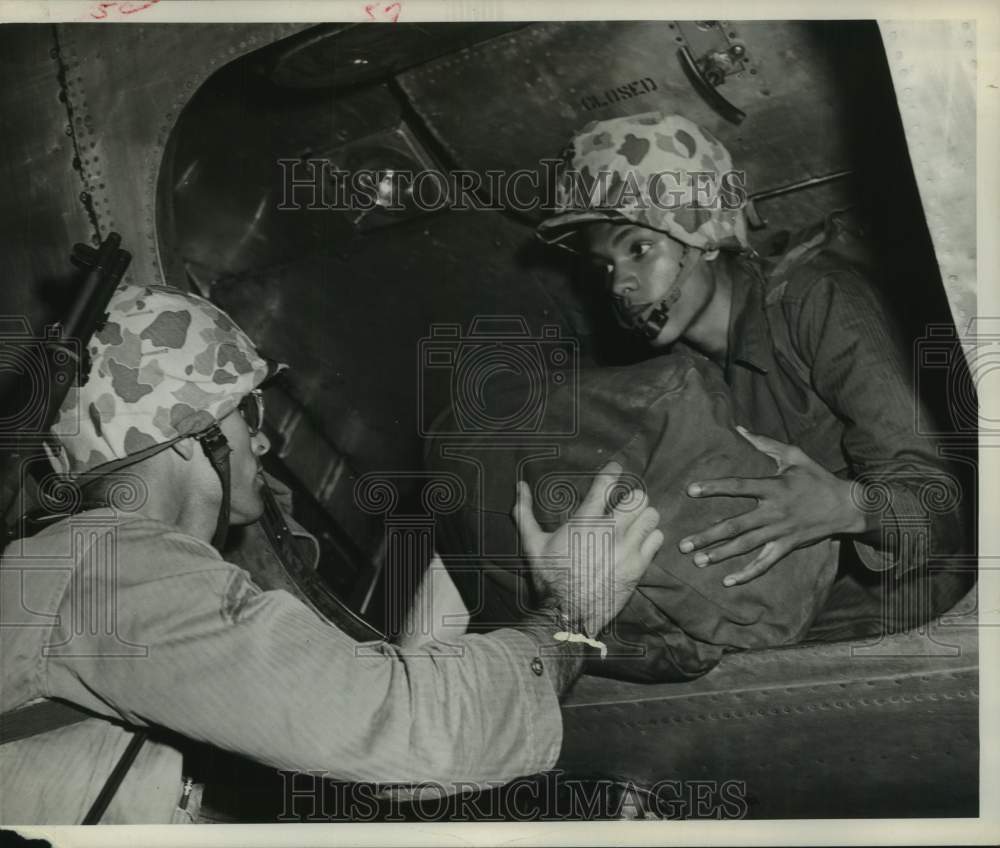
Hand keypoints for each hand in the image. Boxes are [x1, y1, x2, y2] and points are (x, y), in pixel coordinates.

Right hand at [513, 461, 663, 634]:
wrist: (567, 614)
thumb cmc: (549, 578)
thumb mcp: (533, 544)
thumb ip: (525, 513)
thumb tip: (519, 486)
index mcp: (584, 521)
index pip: (606, 484)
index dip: (613, 472)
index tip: (616, 469)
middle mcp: (609, 531)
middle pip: (637, 497)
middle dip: (632, 498)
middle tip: (626, 505)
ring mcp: (627, 549)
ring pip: (651, 515)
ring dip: (644, 517)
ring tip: (636, 523)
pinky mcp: (638, 566)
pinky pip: (657, 539)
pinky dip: (651, 538)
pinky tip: (641, 542)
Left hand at [678, 426, 864, 585]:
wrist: (846, 506)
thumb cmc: (816, 478)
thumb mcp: (794, 456)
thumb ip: (765, 443)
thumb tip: (739, 429)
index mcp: (773, 487)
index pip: (738, 487)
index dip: (714, 488)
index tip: (690, 490)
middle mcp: (774, 512)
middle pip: (735, 526)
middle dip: (708, 536)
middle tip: (683, 544)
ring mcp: (780, 531)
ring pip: (745, 546)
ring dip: (720, 555)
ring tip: (697, 561)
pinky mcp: (787, 546)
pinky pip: (765, 563)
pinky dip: (747, 574)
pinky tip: (728, 581)